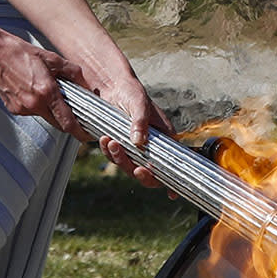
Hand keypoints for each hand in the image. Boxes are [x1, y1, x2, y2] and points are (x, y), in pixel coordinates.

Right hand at [0, 27, 81, 134]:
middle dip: (67, 121)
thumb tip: (88, 88)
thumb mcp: (53, 58)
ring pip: (45, 117)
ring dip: (51, 110)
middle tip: (76, 114)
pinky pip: (32, 112)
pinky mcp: (13, 109)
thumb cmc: (22, 53)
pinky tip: (34, 91)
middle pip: (57, 124)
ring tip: (50, 92)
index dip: (79, 131)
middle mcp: (34, 104)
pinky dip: (38, 106)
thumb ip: (73, 74)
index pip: (67, 122)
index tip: (87, 134)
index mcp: (46, 92)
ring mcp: (22, 109)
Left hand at [71, 52, 172, 187]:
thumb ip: (141, 121)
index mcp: (165, 137)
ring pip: (129, 165)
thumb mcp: (138, 102)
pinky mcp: (120, 145)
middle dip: (139, 171)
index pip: (172, 164)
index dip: (172, 181)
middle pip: (148, 171)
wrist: (110, 85)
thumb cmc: (130, 90)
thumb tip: (139, 142)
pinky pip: (115, 156)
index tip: (171, 192)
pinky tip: (104, 140)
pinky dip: (109, 152)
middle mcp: (151, 145)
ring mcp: (135, 147)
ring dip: (119, 159)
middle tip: (135, 169)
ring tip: (110, 142)